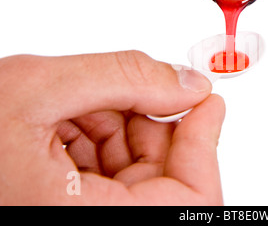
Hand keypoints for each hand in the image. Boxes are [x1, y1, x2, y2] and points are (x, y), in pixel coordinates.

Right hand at [0, 51, 225, 204]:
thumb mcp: (39, 86)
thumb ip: (125, 77)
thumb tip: (187, 83)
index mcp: (82, 217)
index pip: (189, 200)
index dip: (205, 145)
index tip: (207, 98)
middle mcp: (85, 220)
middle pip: (164, 180)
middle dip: (154, 125)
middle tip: (139, 88)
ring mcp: (77, 212)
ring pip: (138, 172)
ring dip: (125, 126)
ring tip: (90, 101)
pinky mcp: (71, 204)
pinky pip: (111, 173)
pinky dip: (104, 137)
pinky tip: (79, 116)